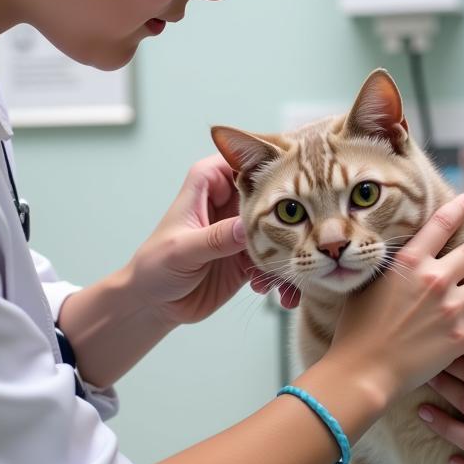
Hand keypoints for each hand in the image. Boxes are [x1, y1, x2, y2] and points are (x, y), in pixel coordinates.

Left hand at [129, 155, 299, 325]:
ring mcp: (241, 229)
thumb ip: (215, 238)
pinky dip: (281, 274)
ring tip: (291, 273)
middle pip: (270, 193)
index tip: (297, 175)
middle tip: (309, 231)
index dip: (270, 162)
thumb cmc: (155, 267)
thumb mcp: (183, 250)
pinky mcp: (250, 256)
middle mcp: (228, 201)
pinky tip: (274, 291)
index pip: (244, 159)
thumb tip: (247, 227)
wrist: (155, 304)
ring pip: (279, 228)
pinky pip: (276, 259)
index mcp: (208, 184)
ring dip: (289, 249)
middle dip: (290, 211)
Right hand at [326, 192, 463, 402]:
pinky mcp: (461, 337)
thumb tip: (396, 256)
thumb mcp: (367, 285)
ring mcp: (451, 308)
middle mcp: (435, 279)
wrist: (363, 369)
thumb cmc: (356, 329)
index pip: (442, 223)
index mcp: (410, 262)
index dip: (461, 206)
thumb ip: (389, 268)